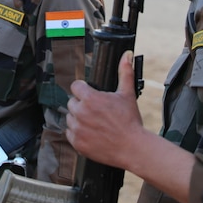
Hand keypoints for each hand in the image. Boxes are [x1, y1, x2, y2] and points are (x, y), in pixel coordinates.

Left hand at [67, 51, 144, 169]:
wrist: (133, 148)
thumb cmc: (130, 121)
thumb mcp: (127, 94)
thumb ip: (125, 72)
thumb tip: (127, 55)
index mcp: (90, 98)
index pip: (76, 86)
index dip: (84, 89)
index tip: (90, 94)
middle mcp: (81, 112)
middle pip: (72, 102)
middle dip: (82, 105)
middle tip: (96, 111)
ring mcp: (77, 128)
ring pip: (70, 118)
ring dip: (79, 119)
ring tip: (95, 123)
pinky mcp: (77, 143)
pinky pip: (70, 133)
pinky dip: (78, 133)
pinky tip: (91, 133)